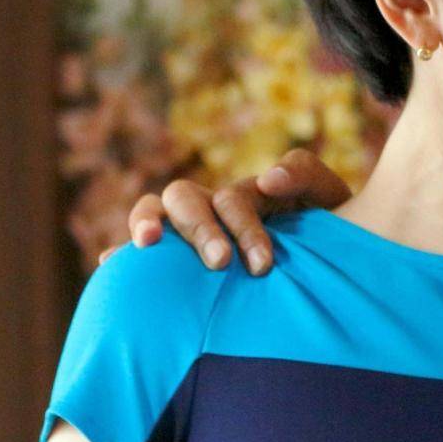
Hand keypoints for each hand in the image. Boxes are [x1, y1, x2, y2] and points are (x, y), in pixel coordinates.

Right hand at [98, 148, 352, 275]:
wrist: (335, 266)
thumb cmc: (334, 231)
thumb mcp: (329, 198)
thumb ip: (305, 175)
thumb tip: (267, 179)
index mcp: (249, 194)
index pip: (232, 200)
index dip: (244, 228)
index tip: (262, 264)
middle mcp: (214, 208)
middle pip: (184, 198)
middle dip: (199, 229)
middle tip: (220, 263)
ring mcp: (193, 231)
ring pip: (155, 211)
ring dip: (147, 223)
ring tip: (146, 246)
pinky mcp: (180, 262)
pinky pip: (143, 250)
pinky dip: (123, 252)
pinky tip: (108, 264)